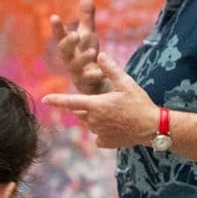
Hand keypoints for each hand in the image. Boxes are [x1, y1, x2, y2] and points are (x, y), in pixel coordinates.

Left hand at [42, 53, 157, 149]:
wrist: (152, 127)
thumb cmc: (139, 103)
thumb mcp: (126, 83)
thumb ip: (111, 69)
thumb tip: (100, 54)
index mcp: (95, 104)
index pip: (70, 102)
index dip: (56, 100)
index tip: (44, 100)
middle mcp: (93, 120)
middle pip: (82, 111)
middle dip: (88, 106)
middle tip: (107, 102)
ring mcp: (99, 133)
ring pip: (90, 122)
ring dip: (96, 117)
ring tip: (116, 113)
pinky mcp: (105, 143)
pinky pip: (98, 136)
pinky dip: (103, 131)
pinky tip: (116, 127)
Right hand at [48, 0, 106, 94]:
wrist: (94, 82)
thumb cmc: (87, 54)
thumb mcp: (88, 33)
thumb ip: (86, 15)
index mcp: (69, 46)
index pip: (61, 35)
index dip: (57, 28)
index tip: (54, 17)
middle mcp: (69, 58)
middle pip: (65, 51)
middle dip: (68, 43)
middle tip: (75, 35)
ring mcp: (76, 72)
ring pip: (75, 66)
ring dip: (82, 58)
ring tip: (92, 51)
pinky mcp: (86, 83)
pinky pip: (89, 80)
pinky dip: (95, 76)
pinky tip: (102, 72)